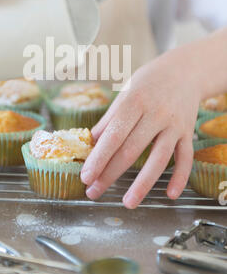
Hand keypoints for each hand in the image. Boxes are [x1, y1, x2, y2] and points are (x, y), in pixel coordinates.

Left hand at [81, 47, 201, 207]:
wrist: (185, 70)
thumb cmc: (148, 82)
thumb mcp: (126, 92)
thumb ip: (110, 119)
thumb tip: (90, 142)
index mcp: (135, 102)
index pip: (114, 135)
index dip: (98, 158)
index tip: (85, 176)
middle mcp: (156, 114)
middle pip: (131, 150)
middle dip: (110, 174)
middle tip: (93, 192)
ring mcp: (174, 125)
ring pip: (159, 159)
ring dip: (143, 184)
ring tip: (128, 202)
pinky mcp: (188, 132)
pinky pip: (185, 158)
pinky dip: (180, 177)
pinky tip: (169, 195)